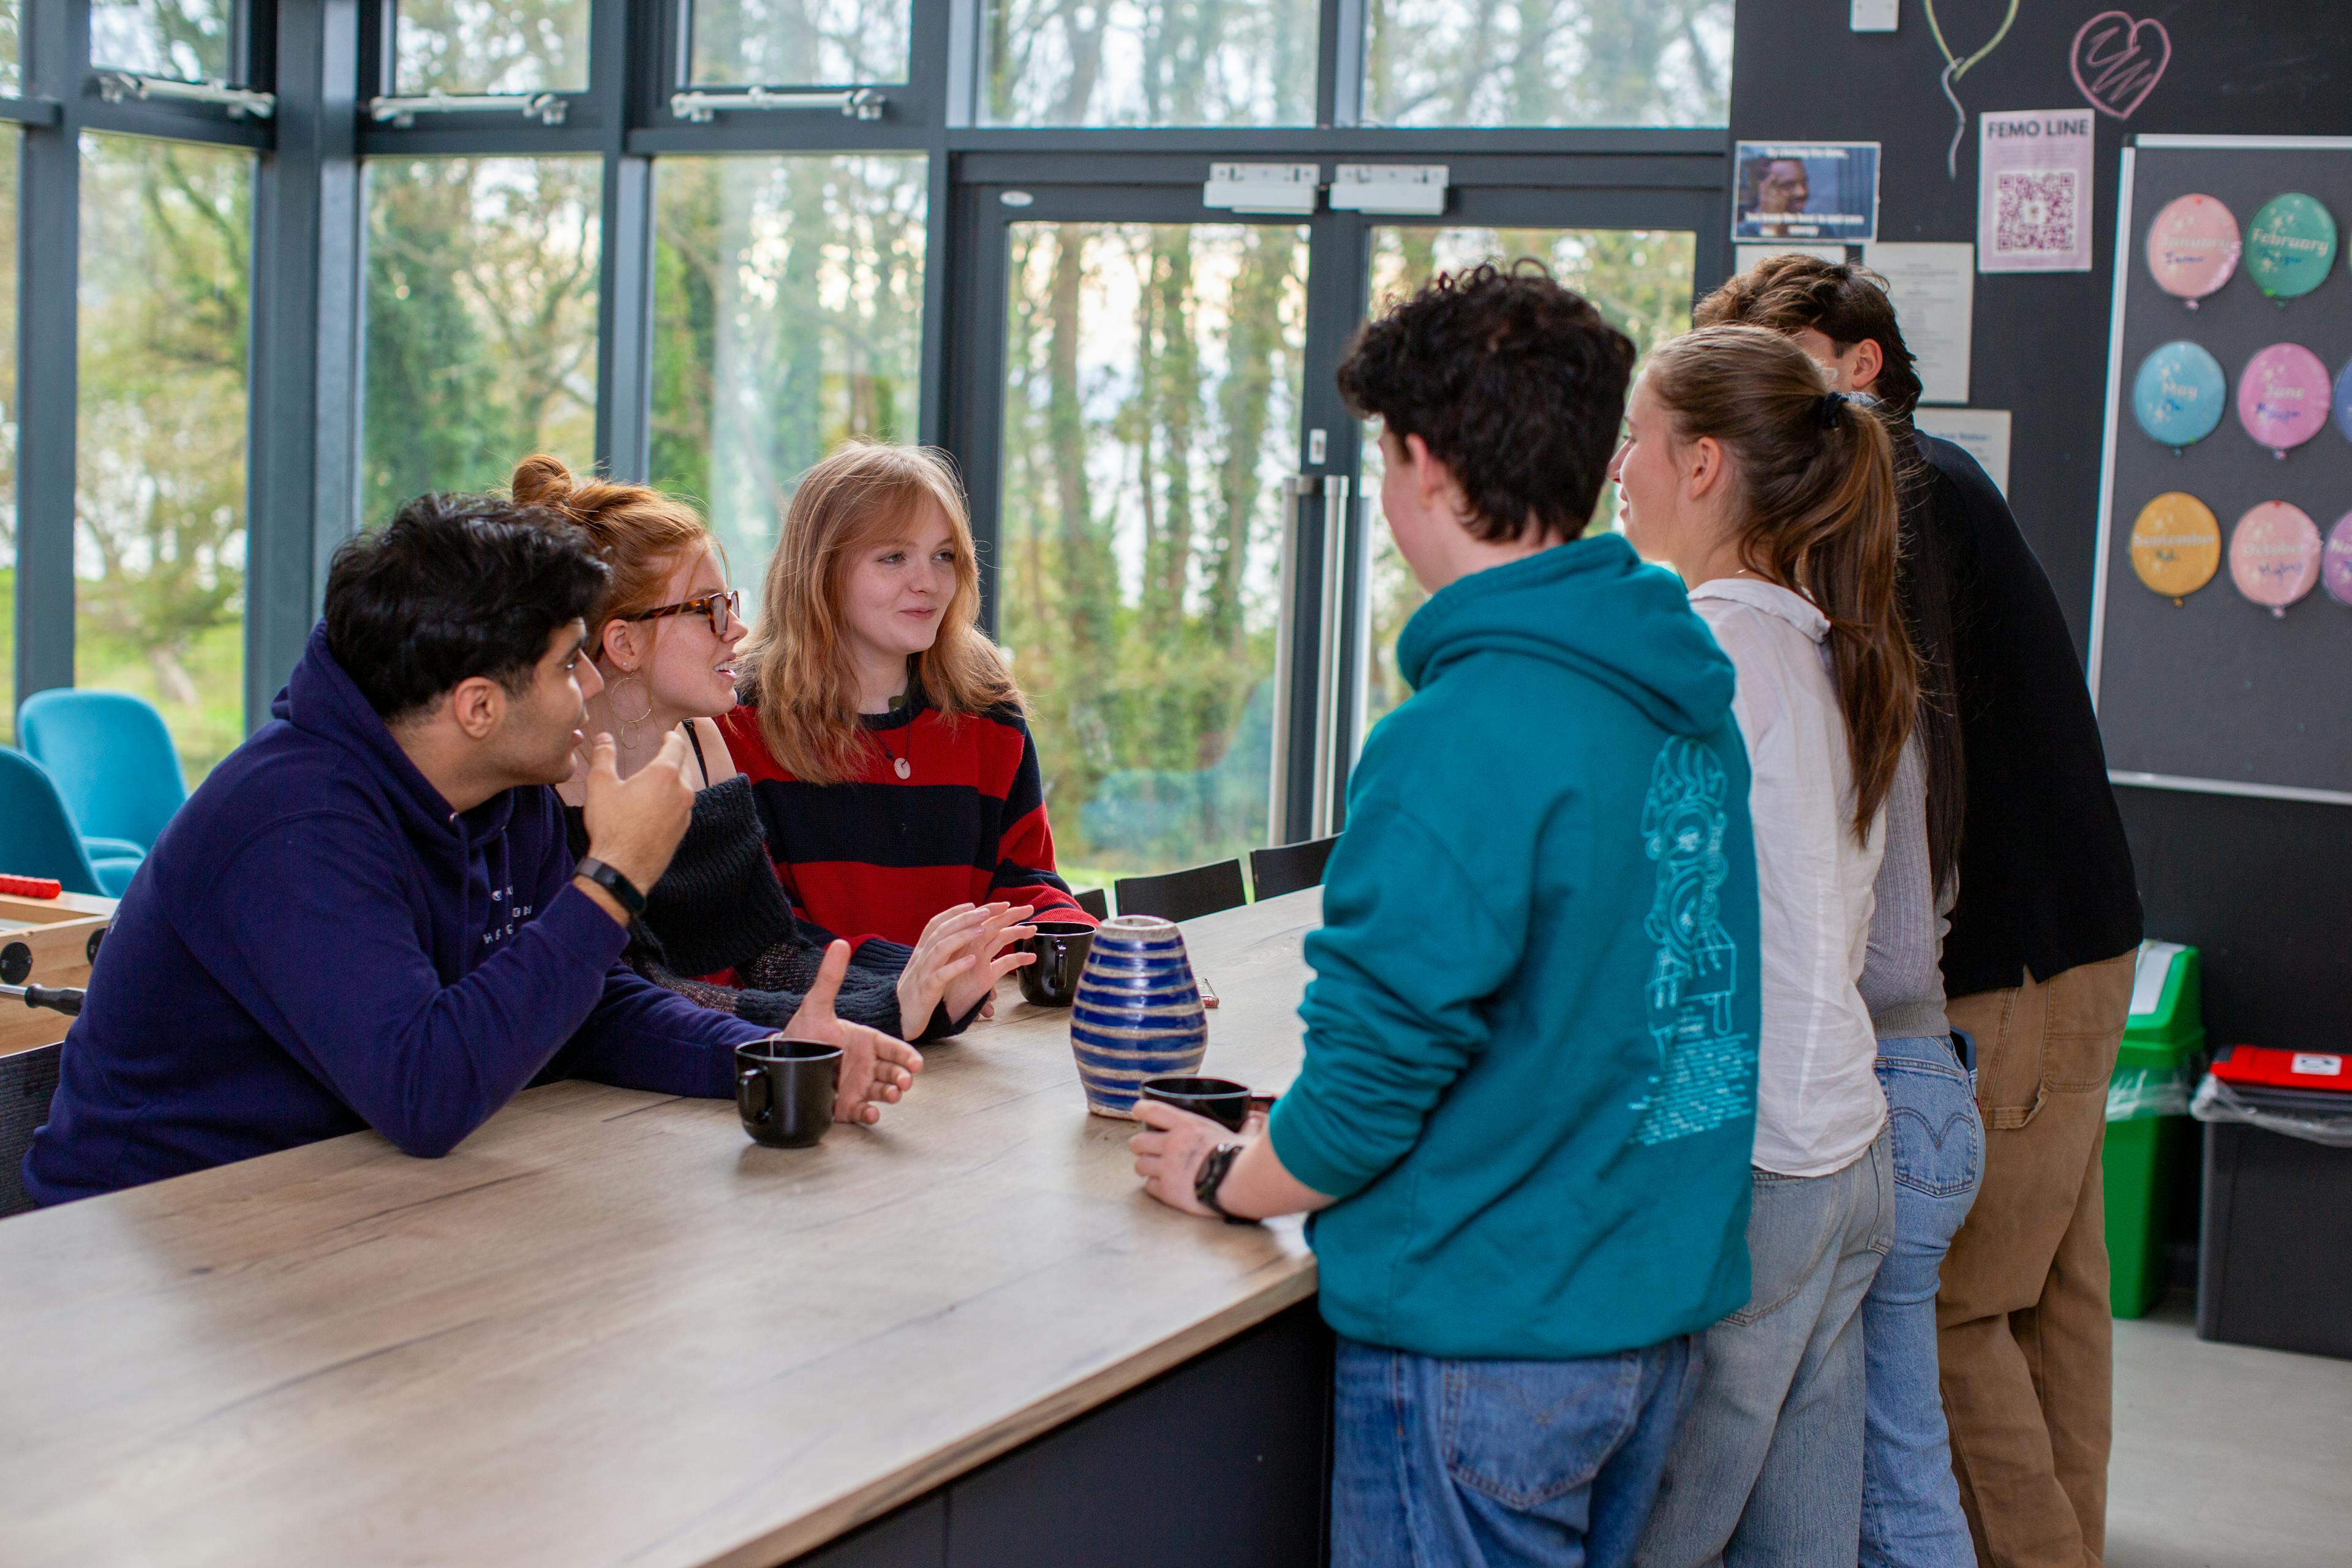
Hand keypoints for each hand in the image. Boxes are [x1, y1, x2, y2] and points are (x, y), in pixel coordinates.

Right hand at [579, 730, 694, 891]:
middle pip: (683, 766)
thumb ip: (604, 756)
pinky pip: (680, 808)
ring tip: (657, 781)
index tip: (668, 735)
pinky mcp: (682, 831)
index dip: (672, 737)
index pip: (677, 746)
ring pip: (684, 789)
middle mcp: (682, 791)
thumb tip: (604, 737)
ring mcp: (685, 813)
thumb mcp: (600, 785)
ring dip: (673, 782)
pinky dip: (672, 802)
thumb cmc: (611, 825)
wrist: (623, 869)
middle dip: (673, 759)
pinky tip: (656, 807)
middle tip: (662, 755)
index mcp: (665, 774)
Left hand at [790, 940, 922, 1123]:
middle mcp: (865, 1065)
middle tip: (904, 1083)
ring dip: (891, 1095)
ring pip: (883, 1092)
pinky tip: (872, 1114)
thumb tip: (840, 943)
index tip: (916, 1063)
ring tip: (892, 1096)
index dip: (906, 1056)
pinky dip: (870, 1115)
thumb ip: (830, 977)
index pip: (893, 1048)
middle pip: (893, 1072)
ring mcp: (856, 1086)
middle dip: (902, 1078)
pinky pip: (862, 1111)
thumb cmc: (803, 1032)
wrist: (779, 1061)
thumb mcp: (816, 1005)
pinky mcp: (844, 1106)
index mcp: (865, 1042)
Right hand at [894, 903, 1036, 1038]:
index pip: (937, 924)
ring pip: (941, 948)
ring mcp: (923, 973)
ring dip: (962, 937)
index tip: (974, 904)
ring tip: (983, 929)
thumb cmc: (916, 994)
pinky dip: (956, 966)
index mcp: (921, 951)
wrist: (896, 1018)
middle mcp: (921, 958)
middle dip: (965, 918)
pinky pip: (941, 976)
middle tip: (987, 910)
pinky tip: (973, 960)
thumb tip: (954, 938)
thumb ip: (936, 953)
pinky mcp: (926, 991)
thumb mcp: (924, 969)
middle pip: (942, 930)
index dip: (954, 912)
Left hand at [1129, 1098, 1240, 1217]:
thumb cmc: (1241, 1157)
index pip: (1151, 1110)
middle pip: (1137, 1141)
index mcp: (1186, 1125)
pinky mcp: (1167, 1190)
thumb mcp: (1242, 1135)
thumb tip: (1254, 1122)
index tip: (1137, 1111)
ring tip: (1154, 1170)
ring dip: (1146, 1167)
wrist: (1238, 1183)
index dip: (1140, 1110)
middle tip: (1147, 1149)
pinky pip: (1149, 1187)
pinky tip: (1165, 1187)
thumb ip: (1244, 1128)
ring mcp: (1167, 1168)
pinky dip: (1155, 1187)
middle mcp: (1171, 1144)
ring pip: (1139, 1165)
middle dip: (1140, 1145)